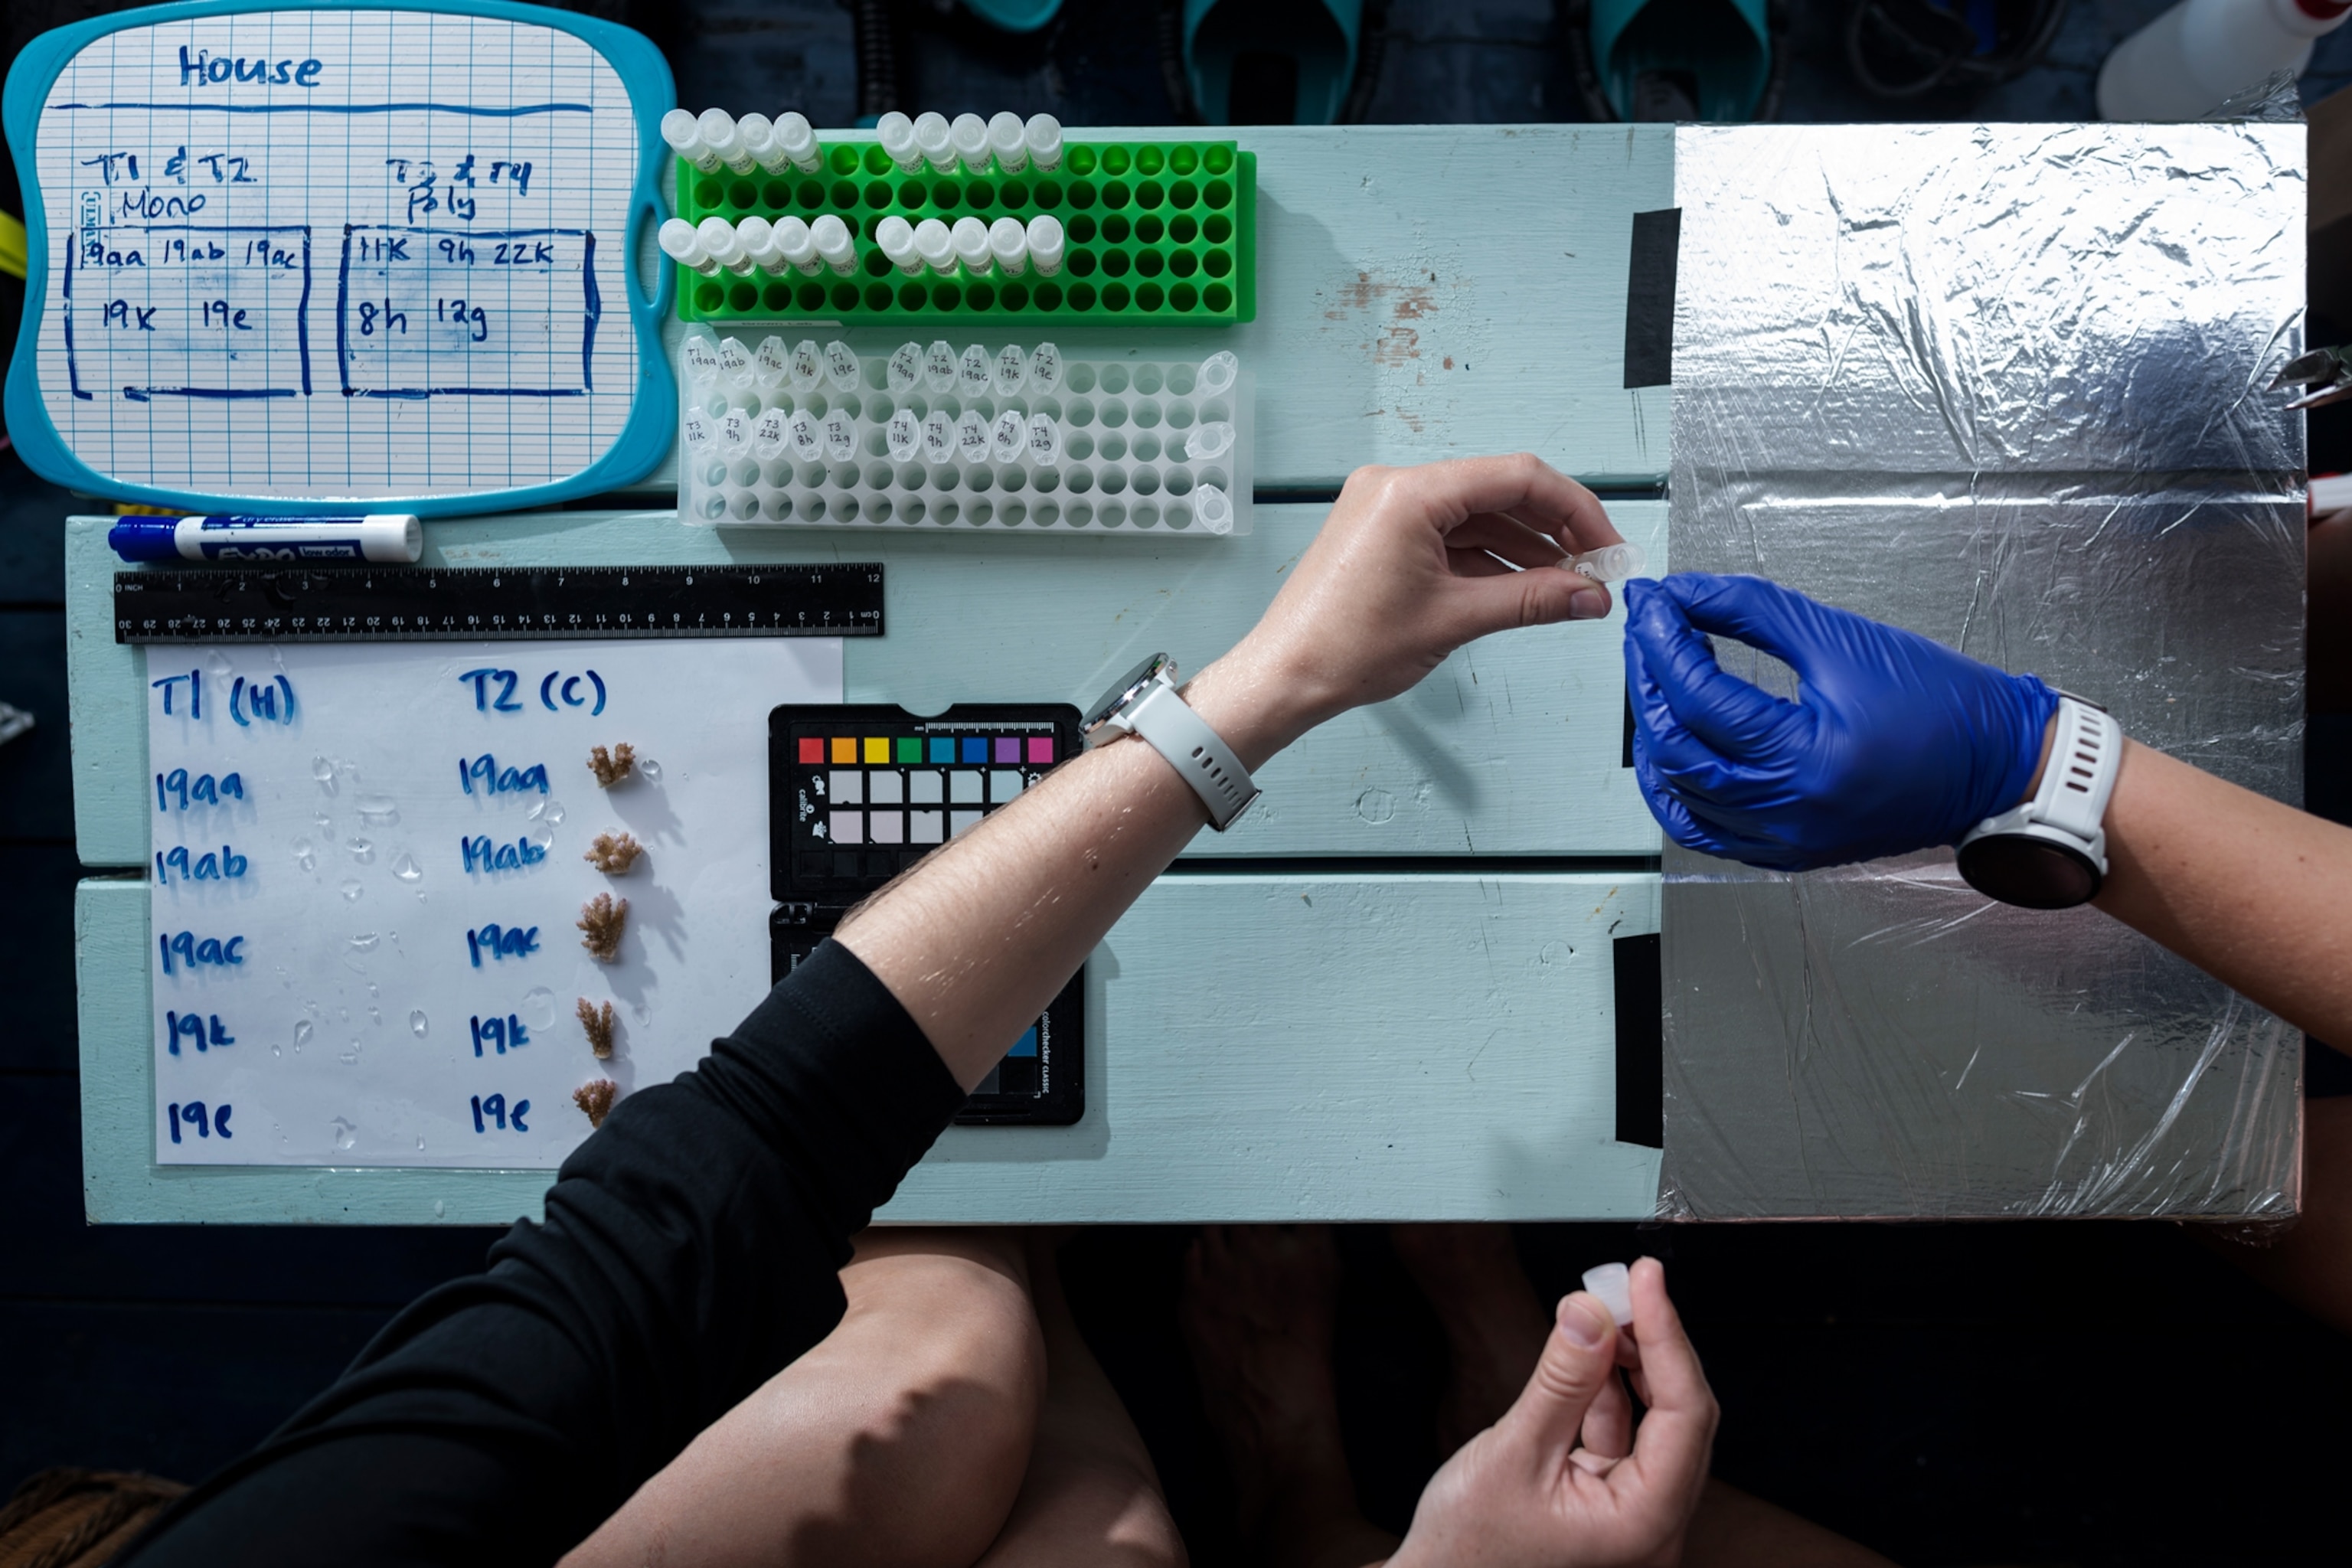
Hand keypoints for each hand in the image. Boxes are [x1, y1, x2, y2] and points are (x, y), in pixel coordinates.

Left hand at [1186, 455, 1623, 767]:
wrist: (1285, 677)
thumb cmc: (1345, 647)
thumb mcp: (1455, 620)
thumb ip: (1532, 599)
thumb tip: (1589, 595)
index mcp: (1410, 492)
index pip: (1518, 478)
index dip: (1575, 511)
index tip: (1607, 548)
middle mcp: (1395, 486)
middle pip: (1500, 492)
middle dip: (1554, 532)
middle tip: (1596, 571)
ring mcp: (1386, 508)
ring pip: (1478, 516)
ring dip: (1525, 549)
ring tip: (1569, 587)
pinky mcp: (1382, 534)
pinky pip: (1450, 535)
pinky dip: (1489, 558)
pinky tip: (1525, 586)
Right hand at [1388, 1258, 1715, 1567]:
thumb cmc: (1467, 1549)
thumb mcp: (1512, 1452)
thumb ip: (1561, 1380)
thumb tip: (1593, 1312)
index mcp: (1643, 1525)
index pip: (1684, 1414)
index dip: (1667, 1336)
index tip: (1646, 1280)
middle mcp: (1652, 1527)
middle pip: (1681, 1417)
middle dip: (1651, 1345)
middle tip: (1620, 1286)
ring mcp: (1634, 1519)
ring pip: (1656, 1424)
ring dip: (1630, 1365)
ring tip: (1598, 1314)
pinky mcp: (1611, 1507)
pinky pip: (1627, 1439)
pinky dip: (1610, 1393)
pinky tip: (1588, 1359)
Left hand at [1623, 573, 2058, 871]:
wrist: (2000, 766)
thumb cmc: (1943, 703)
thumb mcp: (1843, 639)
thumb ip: (1753, 612)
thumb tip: (1686, 594)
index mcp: (1809, 758)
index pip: (1701, 697)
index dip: (1664, 641)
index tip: (1652, 602)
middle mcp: (1790, 812)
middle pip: (1678, 747)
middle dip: (1650, 682)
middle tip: (1647, 633)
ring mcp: (1785, 841)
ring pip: (1680, 794)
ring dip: (1657, 733)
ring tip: (1656, 680)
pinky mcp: (1788, 852)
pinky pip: (1705, 829)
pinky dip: (1676, 788)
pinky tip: (1670, 750)